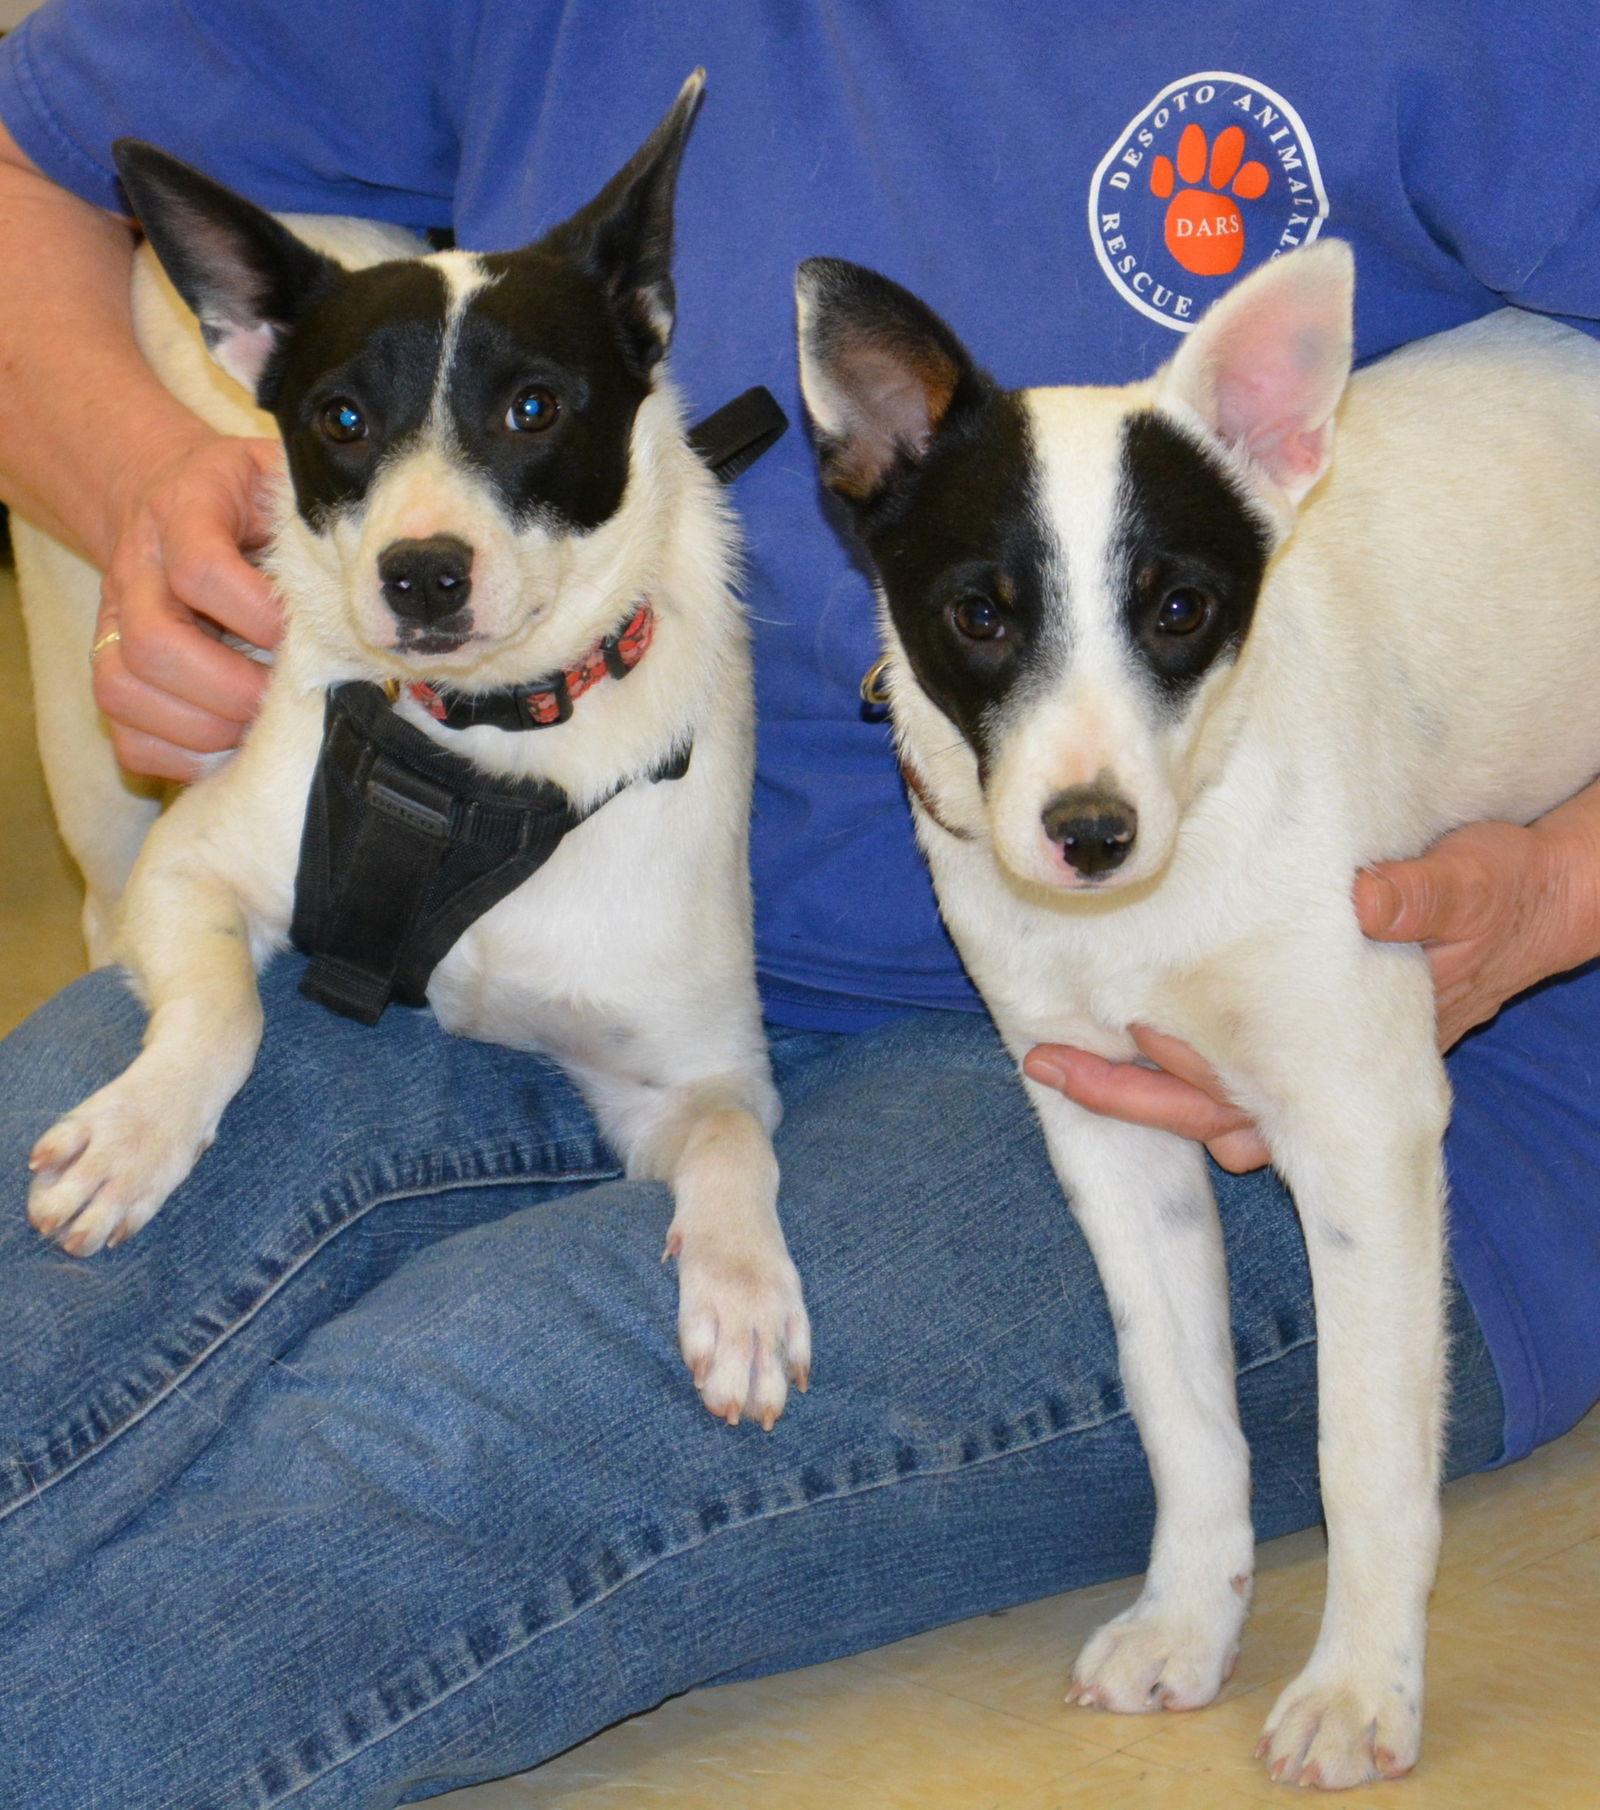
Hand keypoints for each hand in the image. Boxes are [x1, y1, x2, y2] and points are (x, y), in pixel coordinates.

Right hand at [92, 432, 284, 779]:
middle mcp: (135, 570)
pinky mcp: (115, 674)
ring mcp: (112, 625)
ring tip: (261, 726)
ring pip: (123, 690)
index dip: (258, 614)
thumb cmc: (250, 503)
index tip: (302, 633)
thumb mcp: (283, 485)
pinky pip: (128, 738)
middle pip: (152, 643)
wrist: (170, 494)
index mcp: (182, 511)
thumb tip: (374, 584)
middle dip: (231, 686)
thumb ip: (317, 518)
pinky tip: (233, 749)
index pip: (200, 570)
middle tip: (286, 695)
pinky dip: (182, 759)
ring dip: (205, 727)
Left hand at [1024, 818, 1580, 1171]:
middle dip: (1127, 1097)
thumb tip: (1373, 897)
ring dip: (1140, 1086)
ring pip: (1212, 1102)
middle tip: (1047, 1060)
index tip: (1123, 1037)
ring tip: (1059, 1056)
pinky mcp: (1300, 1035)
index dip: (1181, 1075)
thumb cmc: (1495, 893)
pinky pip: (1223, 1066)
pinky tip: (1113, 1024)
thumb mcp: (1466, 883)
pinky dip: (1167, 1057)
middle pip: (1210, 1114)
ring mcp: (1314, 1062)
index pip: (1252, 1092)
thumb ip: (1424, 895)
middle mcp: (1331, 1075)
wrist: (1534, 903)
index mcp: (1358, 1053)